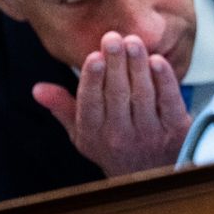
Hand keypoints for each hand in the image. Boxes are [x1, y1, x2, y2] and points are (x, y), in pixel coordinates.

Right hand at [32, 32, 190, 175]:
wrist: (149, 176)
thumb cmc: (113, 147)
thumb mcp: (83, 133)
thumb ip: (62, 107)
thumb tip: (38, 89)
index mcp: (94, 134)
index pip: (90, 104)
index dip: (92, 79)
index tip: (94, 56)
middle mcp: (120, 136)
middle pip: (117, 95)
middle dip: (115, 64)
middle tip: (113, 38)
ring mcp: (150, 134)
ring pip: (142, 94)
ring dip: (137, 66)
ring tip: (133, 41)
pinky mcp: (176, 130)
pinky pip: (169, 101)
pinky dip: (165, 80)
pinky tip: (157, 60)